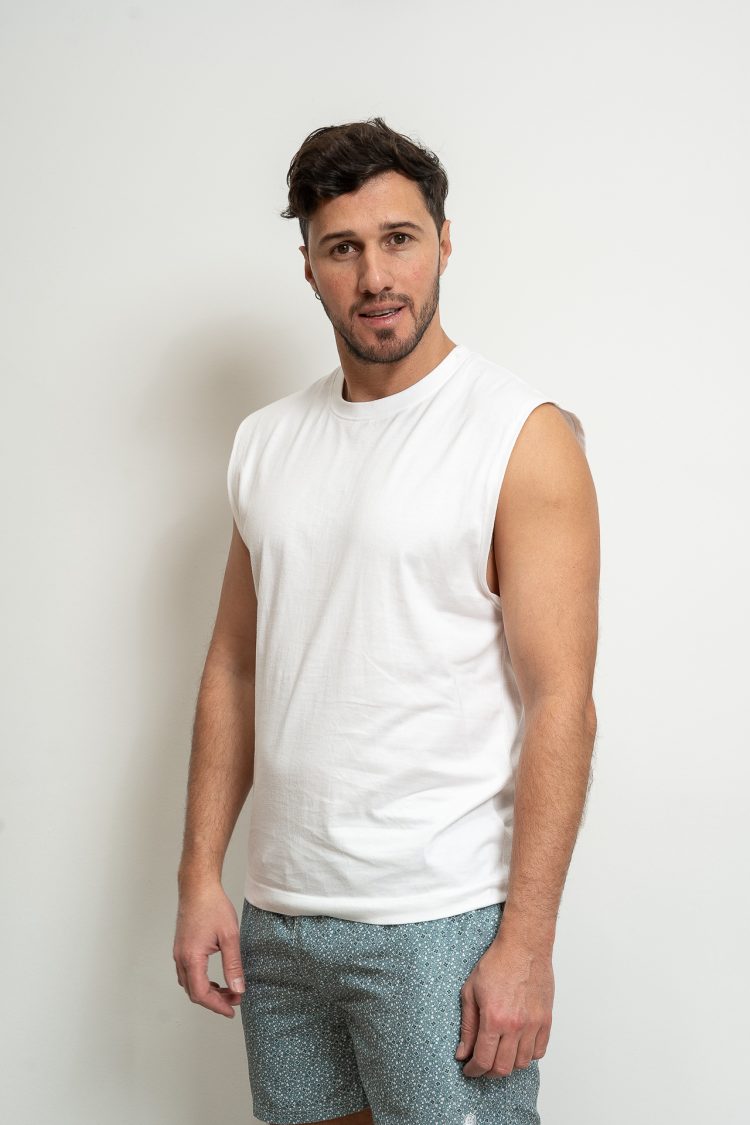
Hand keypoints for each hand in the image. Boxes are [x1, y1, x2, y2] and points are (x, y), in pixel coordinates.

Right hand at [173, 881, 244, 1017]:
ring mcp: (179, 952)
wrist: (198, 887)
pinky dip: (201, 981)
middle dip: (214, 1000)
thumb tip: (238, 989)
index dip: (217, 1006)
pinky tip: (215, 978)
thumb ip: (233, 965)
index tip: (232, 1010)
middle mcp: (181, 958)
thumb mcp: (229, 937)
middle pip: (194, 992)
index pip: (201, 994)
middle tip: (235, 999)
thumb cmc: (213, 907)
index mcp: (192, 958)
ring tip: (228, 989)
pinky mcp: (181, 947)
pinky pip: (188, 972)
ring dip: (208, 991)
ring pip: (189, 983)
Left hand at [455, 936, 553, 1077]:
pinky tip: (517, 1047)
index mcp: (494, 1018)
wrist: (524, 947)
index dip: (473, 1070)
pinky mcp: (546, 1020)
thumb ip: (467, 1026)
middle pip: (503, 1068)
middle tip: (481, 1065)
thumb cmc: (497, 963)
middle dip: (488, 1072)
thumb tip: (462, 1052)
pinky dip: (527, 1056)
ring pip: (522, 1064)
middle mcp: (515, 1026)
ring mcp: (533, 1024)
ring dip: (508, 1064)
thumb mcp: (470, 991)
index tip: (468, 1070)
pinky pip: (539, 1051)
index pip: (483, 1060)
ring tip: (498, 1054)